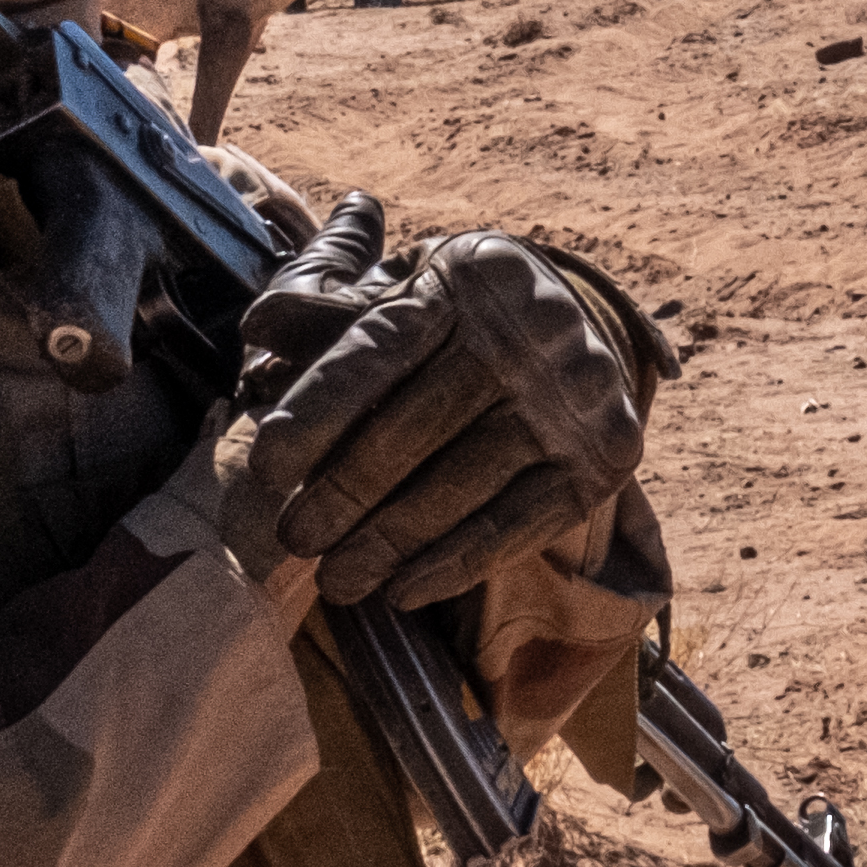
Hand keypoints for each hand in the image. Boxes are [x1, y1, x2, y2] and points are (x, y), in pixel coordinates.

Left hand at [217, 226, 644, 604]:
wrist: (581, 339)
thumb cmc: (459, 322)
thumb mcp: (400, 296)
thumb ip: (328, 314)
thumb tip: (259, 329)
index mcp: (470, 275)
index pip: (380, 348)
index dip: (319, 411)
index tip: (268, 467)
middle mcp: (535, 328)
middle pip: (419, 425)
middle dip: (345, 491)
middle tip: (295, 539)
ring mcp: (578, 395)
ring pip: (463, 484)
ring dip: (390, 543)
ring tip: (338, 581)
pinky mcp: (607, 457)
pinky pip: (518, 524)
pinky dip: (456, 564)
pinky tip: (404, 591)